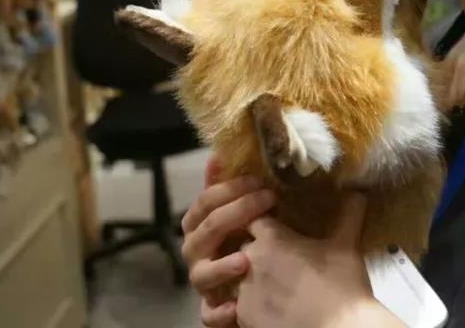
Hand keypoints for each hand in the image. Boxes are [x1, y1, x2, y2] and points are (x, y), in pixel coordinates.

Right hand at [183, 157, 276, 327]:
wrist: (262, 287)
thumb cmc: (247, 238)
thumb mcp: (241, 210)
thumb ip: (230, 185)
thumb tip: (219, 153)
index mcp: (200, 225)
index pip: (205, 202)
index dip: (229, 189)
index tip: (260, 181)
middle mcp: (197, 252)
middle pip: (204, 231)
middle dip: (235, 214)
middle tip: (267, 200)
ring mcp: (204, 282)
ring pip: (200, 275)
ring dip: (221, 267)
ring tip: (245, 260)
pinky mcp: (212, 311)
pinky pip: (208, 316)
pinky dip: (219, 312)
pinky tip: (237, 307)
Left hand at [237, 193, 401, 327]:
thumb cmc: (342, 286)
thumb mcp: (347, 247)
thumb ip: (349, 215)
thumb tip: (358, 193)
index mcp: (272, 237)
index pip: (253, 220)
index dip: (264, 223)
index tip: (277, 227)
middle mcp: (250, 259)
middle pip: (244, 247)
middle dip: (258, 251)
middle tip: (281, 260)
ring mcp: (244, 290)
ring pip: (239, 276)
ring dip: (253, 278)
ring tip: (278, 286)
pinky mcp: (243, 317)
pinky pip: (240, 304)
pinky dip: (253, 304)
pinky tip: (274, 307)